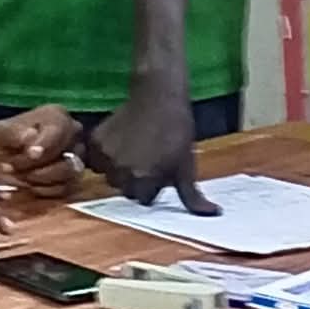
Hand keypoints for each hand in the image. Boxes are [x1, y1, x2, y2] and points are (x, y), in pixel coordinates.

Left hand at [0, 106, 83, 198]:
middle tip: (15, 170)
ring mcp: (75, 158)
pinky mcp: (72, 180)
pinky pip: (65, 188)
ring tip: (18, 178)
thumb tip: (30, 135)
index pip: (59, 129)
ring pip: (70, 172)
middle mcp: (72, 135)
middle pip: (68, 153)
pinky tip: (28, 187)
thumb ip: (12, 134)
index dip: (45, 144)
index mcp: (56, 116)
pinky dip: (44, 190)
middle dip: (39, 166)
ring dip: (41, 179)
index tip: (30, 155)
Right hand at [89, 75, 216, 214]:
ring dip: (120, 167)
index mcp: (144, 181)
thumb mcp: (187, 165)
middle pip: (125, 189)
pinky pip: (96, 159)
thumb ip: (193, 196)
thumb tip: (214, 214)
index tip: (160, 169)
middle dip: (136, 179)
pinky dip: (106, 154)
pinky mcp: (95, 142)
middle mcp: (121, 173)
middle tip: (149, 157)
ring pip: (110, 175)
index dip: (154, 185)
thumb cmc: (177, 130)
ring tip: (136, 147)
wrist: (159, 94)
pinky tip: (122, 141)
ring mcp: (106, 157)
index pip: (144, 199)